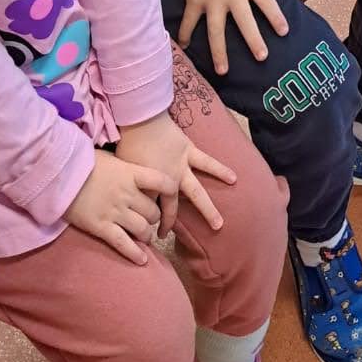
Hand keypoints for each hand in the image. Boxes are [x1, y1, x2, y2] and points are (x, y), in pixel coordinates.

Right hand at [64, 147, 174, 264]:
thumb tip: (138, 172)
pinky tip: (142, 260)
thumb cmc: (84, 162)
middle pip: (153, 212)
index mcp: (132, 173)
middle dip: (154, 218)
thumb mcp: (112, 158)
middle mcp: (127, 194)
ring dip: (146, 235)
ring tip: (144, 237)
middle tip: (149, 220)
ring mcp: (114, 211)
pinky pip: (123, 244)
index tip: (170, 198)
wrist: (60, 174)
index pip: (163, 183)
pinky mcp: (101, 227)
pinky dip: (135, 254)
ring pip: (142, 229)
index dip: (171, 192)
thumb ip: (127, 168)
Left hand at [115, 112, 234, 238]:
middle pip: (174, 208)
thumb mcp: (127, 171)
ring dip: (207, 208)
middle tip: (170, 240)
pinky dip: (220, 170)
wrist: (141, 120)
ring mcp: (182, 167)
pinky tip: (234, 177)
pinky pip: (207, 162)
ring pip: (196, 192)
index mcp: (152, 186)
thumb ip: (133, 187)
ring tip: (220, 223)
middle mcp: (169, 181)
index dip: (156, 222)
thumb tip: (133, 202)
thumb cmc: (130, 144)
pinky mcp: (190, 151)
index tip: (157, 234)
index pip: (153, 210)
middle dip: (174, 224)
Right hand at [175, 0, 289, 72]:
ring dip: (220, 52)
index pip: (267, 2)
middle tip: (262, 58)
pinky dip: (186, 35)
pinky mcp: (195, 0)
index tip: (284, 32)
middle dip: (254, 41)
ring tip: (223, 71)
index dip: (276, 18)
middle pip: (246, 22)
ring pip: (217, 31)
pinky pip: (191, 22)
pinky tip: (185, 49)